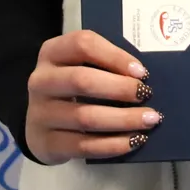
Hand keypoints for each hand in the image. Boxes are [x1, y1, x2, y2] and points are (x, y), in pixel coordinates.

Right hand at [25, 30, 160, 165]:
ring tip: (149, 119)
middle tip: (147, 95)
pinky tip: (134, 141)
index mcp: (52, 53)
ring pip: (85, 117)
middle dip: (120, 88)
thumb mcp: (79, 66)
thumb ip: (105, 65)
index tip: (141, 71)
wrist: (40, 125)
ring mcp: (40, 113)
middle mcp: (41, 81)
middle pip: (82, 80)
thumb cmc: (70, 89)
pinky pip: (84, 145)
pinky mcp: (46, 143)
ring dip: (123, 119)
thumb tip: (142, 77)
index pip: (82, 45)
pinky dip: (113, 144)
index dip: (114, 56)